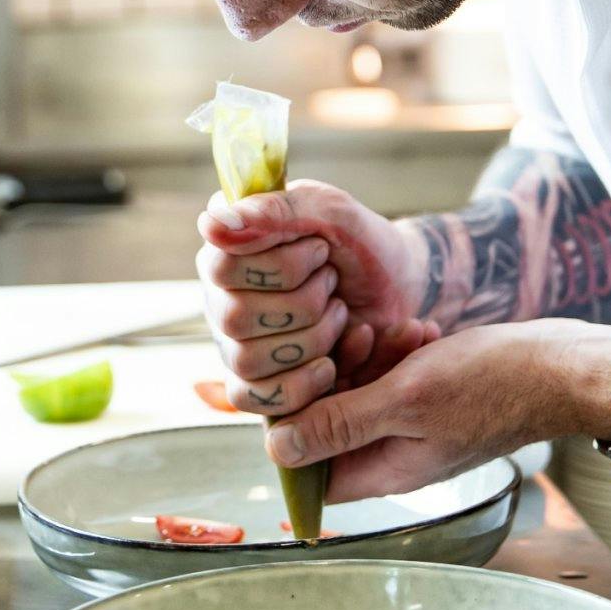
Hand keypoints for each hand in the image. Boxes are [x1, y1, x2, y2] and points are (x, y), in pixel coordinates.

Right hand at [196, 178, 434, 416]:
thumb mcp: (332, 212)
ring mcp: (235, 343)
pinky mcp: (258, 382)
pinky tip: (330, 362)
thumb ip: (277, 209)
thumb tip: (212, 223)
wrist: (398, 288)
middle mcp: (220, 296)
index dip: (281, 266)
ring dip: (311, 339)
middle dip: (303, 304)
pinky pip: (257, 399)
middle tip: (332, 283)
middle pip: (235, 319)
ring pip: (248, 361)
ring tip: (338, 314)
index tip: (321, 249)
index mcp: (227, 249)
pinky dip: (303, 384)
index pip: (223, 268)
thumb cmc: (361, 243)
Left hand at [264, 317, 610, 499]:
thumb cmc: (494, 385)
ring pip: (361, 391)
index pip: (309, 469)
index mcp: (385, 470)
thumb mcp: (406, 399)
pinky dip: (398, 350)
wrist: (559, 367)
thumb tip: (278, 448)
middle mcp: (395, 454)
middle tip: (362, 338)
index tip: (309, 375)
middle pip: (331, 422)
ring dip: (371, 355)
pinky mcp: (431, 399)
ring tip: (402, 334)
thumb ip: (341, 423)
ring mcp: (415, 426)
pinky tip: (420, 332)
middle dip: (338, 374)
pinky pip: (393, 376)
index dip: (296, 423)